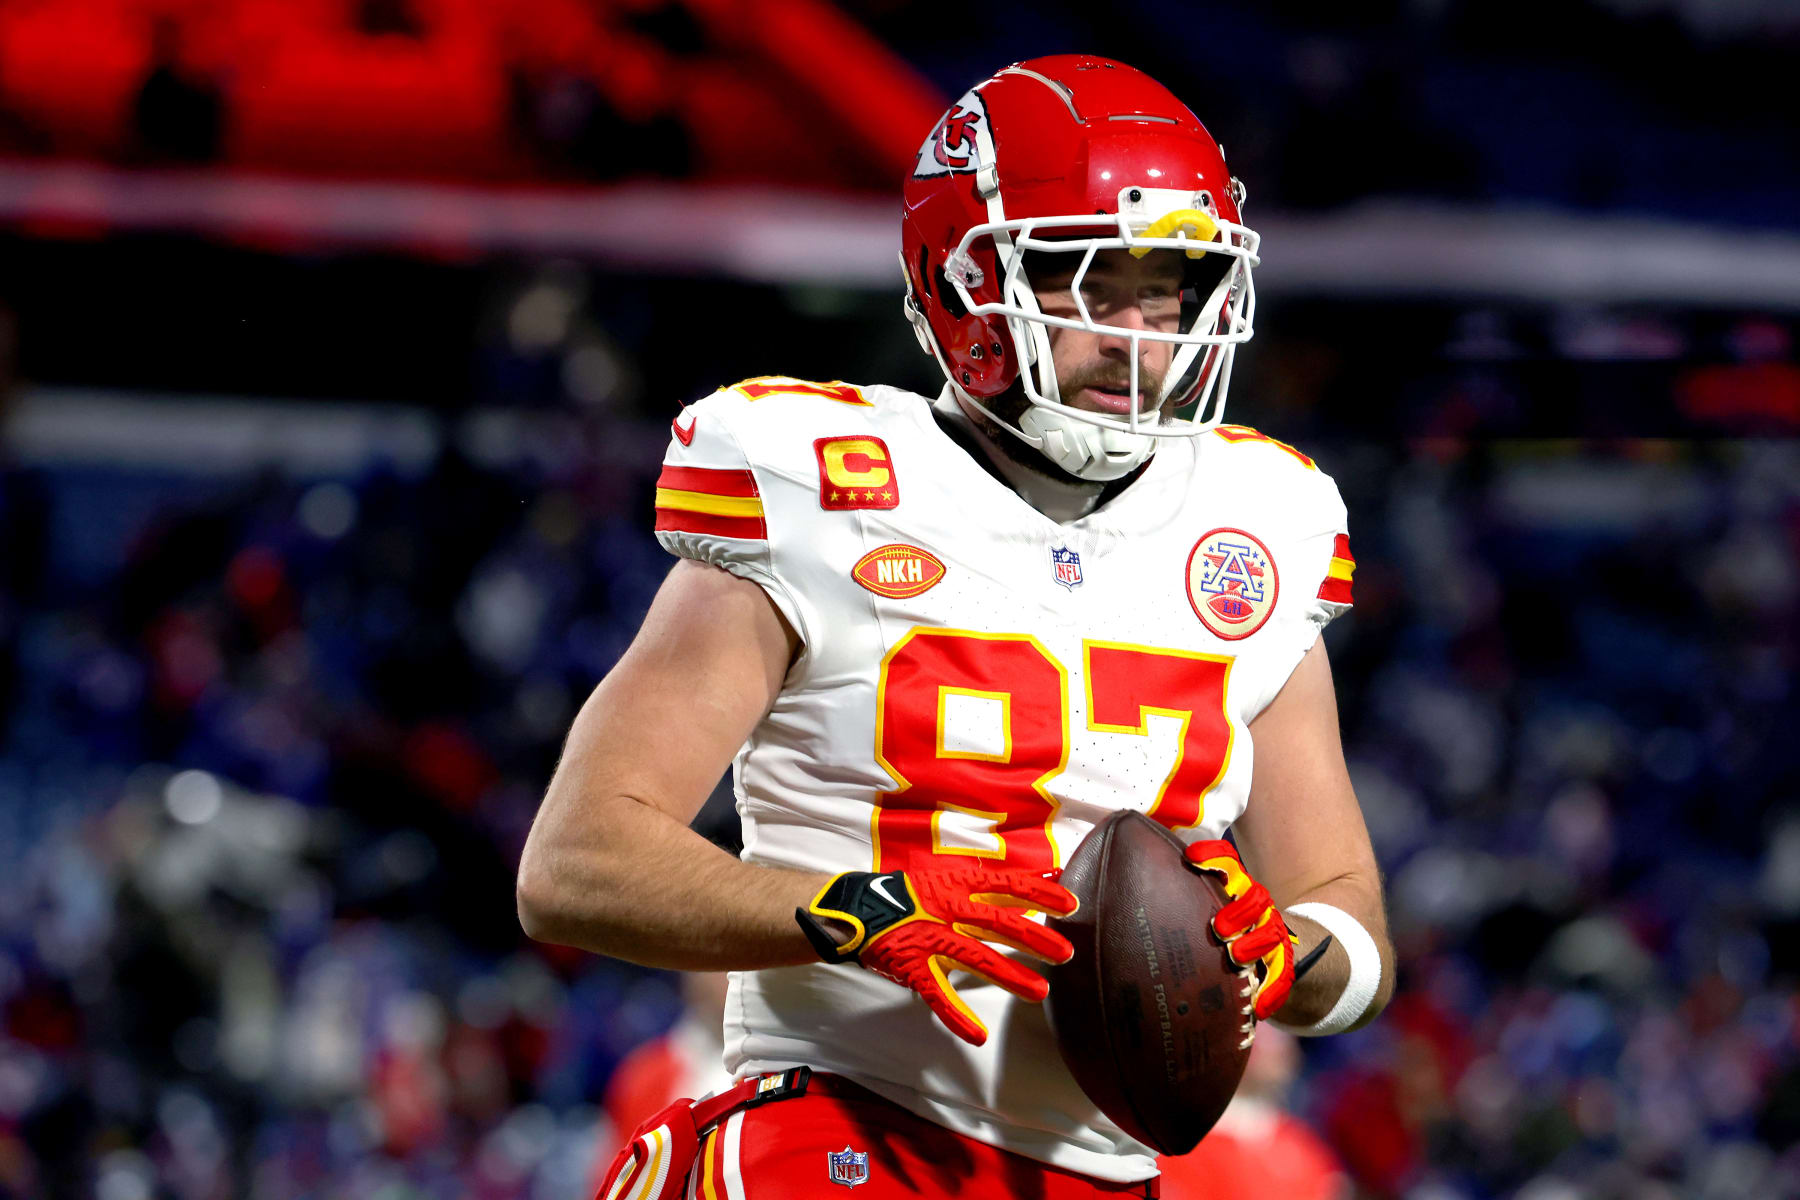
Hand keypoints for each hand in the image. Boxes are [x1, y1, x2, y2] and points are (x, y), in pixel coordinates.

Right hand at [796, 863, 1076, 1045]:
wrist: (859, 909)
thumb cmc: (912, 894)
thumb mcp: (952, 878)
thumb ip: (994, 884)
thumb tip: (1045, 875)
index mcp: (959, 884)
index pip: (1007, 885)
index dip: (1041, 894)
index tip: (1072, 905)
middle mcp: (948, 909)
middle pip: (999, 923)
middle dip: (1034, 939)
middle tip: (1066, 954)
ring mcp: (931, 938)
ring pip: (976, 958)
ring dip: (1010, 976)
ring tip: (1040, 992)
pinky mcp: (914, 966)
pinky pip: (938, 994)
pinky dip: (957, 1016)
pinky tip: (977, 1035)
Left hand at [1184, 840, 1297, 1019]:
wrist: (1260, 945)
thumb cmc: (1211, 919)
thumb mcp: (1191, 900)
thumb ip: (1167, 883)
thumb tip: (1121, 866)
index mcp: (1233, 885)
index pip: (1227, 862)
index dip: (1213, 856)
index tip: (1191, 858)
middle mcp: (1254, 905)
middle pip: (1255, 898)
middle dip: (1239, 910)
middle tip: (1219, 926)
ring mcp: (1269, 932)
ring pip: (1271, 932)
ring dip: (1255, 943)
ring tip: (1238, 955)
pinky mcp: (1279, 963)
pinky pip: (1282, 976)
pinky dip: (1272, 991)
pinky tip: (1260, 1009)